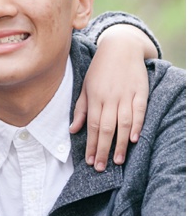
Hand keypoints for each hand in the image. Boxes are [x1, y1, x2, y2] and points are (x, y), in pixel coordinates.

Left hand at [70, 25, 153, 170]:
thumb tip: (73, 130)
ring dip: (120, 144)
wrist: (120, 47)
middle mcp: (110, 97)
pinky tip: (134, 139)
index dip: (90, 144)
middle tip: (100, 167)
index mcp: (94, 97)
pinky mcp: (141, 92)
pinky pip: (139, 111)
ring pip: (123, 123)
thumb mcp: (85, 86)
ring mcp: (126, 95)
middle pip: (106, 128)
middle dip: (103, 149)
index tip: (89, 161)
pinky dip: (137, 125)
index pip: (92, 125)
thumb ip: (80, 109)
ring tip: (117, 161)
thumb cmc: (100, 69)